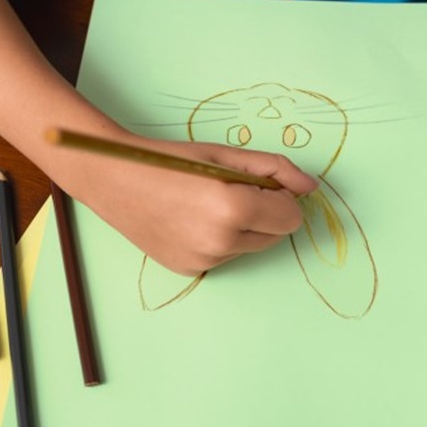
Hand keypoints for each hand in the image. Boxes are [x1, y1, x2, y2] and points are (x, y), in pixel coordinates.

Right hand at [68, 133, 318, 275]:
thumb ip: (275, 169)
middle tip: (230, 190)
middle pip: (275, 236)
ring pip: (250, 247)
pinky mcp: (190, 271)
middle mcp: (222, 241)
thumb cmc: (169, 160)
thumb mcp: (225, 155)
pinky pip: (224, 257)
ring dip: (242, 228)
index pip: (291, 218)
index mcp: (234, 206)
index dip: (282, 198)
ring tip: (204, 204)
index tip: (261, 184)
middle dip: (265, 214)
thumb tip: (311, 187)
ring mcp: (205, 260)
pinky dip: (218, 241)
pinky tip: (190, 221)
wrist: (114, 180)